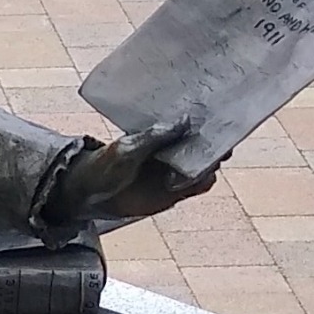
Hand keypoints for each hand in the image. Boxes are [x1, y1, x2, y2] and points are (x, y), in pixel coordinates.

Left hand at [47, 121, 220, 228]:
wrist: (89, 194)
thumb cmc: (104, 165)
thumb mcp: (128, 149)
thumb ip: (155, 137)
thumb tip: (184, 120)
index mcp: (159, 135)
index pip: (188, 127)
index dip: (204, 123)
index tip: (219, 118)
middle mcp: (171, 151)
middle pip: (202, 145)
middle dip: (214, 142)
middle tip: (225, 140)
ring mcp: (175, 171)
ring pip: (204, 165)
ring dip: (211, 163)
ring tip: (216, 159)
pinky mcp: (175, 192)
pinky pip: (197, 185)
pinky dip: (203, 182)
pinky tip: (203, 178)